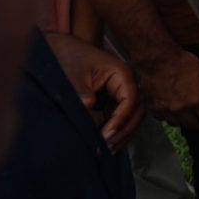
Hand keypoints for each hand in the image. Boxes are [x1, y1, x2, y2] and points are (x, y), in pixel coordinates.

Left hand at [45, 33, 143, 150]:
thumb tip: (90, 113)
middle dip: (125, 130)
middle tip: (108, 147)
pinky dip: (116, 131)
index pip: (131, 100)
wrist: (61, 49)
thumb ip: (82, 94)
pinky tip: (106, 143)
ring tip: (107, 149)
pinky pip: (120, 118)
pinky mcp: (112, 100)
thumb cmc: (69, 58)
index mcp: (122, 74)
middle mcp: (126, 83)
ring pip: (132, 117)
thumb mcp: (73, 75)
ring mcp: (120, 93)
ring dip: (122, 134)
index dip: (121, 119)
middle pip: (137, 111)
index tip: (107, 134)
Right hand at [134, 48, 198, 129]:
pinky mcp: (153, 108)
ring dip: (185, 122)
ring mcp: (166, 110)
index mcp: (197, 101)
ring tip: (189, 117)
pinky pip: (163, 119)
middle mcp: (182, 110)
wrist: (158, 59)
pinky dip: (169, 117)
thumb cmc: (184, 63)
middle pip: (194, 125)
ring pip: (178, 124)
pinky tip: (172, 111)